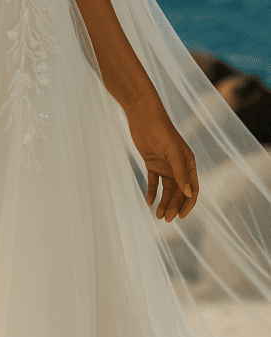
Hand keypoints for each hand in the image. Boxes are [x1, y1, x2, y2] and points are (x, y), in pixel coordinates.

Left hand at [124, 99, 198, 221]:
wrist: (143, 116)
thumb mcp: (172, 153)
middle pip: (179, 192)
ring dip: (163, 202)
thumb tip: (189, 194)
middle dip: (173, 206)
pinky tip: (148, 201)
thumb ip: (180, 173)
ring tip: (158, 215)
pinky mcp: (152, 162)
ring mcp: (165, 165)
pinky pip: (154, 181)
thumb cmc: (161, 131)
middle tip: (165, 219)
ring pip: (166, 189)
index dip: (188, 204)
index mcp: (189, 163)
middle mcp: (178, 166)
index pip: (192, 189)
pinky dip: (152, 191)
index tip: (181, 217)